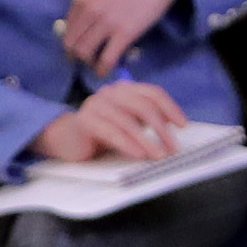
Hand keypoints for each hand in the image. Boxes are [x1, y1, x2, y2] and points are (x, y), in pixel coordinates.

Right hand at [32, 80, 189, 167]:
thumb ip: (144, 122)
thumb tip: (170, 134)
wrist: (64, 138)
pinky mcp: (85, 121)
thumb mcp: (126, 125)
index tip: (182, 125)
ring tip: (158, 155)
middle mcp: (111, 93)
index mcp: (124, 90)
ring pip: (128, 121)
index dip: (170, 108)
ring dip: (147, 140)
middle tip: (172, 148)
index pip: (152, 93)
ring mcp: (97, 105)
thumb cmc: (99, 133)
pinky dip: (127, 144)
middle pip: (143, 106)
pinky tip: (138, 154)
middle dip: (162, 129)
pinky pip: (111, 132)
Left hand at [58, 0, 189, 75]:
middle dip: (76, 57)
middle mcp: (89, 9)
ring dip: (89, 64)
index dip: (70, 44)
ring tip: (97, 65)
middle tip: (85, 61)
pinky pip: (106, 60)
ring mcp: (106, 22)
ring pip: (85, 54)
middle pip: (72, 45)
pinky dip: (103, 70)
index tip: (76, 51)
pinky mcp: (124, 33)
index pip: (66, 30)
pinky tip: (105, 71)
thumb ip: (87, 9)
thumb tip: (79, 35)